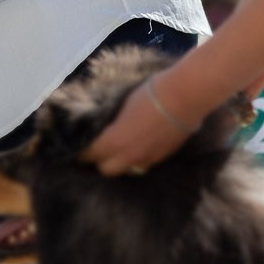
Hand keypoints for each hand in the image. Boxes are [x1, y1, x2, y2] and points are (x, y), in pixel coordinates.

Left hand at [84, 73, 200, 176]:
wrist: (184, 97)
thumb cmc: (150, 93)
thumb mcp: (121, 104)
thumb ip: (110, 121)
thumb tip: (102, 124)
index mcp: (114, 141)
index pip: (90, 155)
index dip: (82, 153)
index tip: (78, 148)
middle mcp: (129, 156)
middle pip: (106, 170)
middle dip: (100, 162)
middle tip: (98, 151)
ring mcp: (147, 159)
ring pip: (126, 169)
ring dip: (120, 162)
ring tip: (119, 150)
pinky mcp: (162, 158)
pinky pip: (143, 164)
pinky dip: (137, 158)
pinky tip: (139, 146)